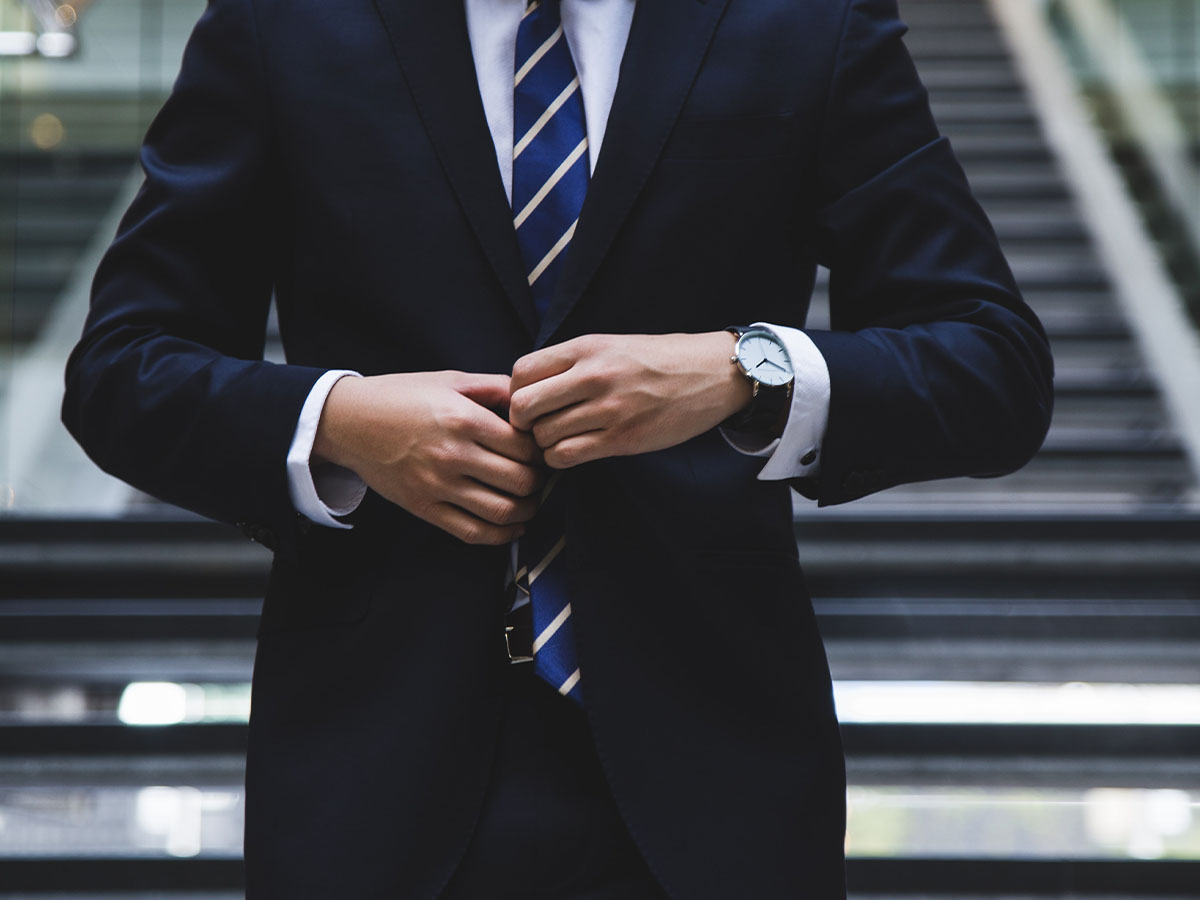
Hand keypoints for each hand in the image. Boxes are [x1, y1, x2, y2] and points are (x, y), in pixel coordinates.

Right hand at [313, 371, 545, 544]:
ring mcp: (437, 485)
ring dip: (527, 511)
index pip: (524, 447)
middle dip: (538, 481)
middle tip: (539, 476)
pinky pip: (472, 532)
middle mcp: (452, 455)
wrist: (349, 421)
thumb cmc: (402, 396)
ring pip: (502, 511)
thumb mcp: (450, 380)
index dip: (541, 451)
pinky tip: (512, 526)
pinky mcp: (424, 507)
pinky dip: (501, 536)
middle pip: (520, 481)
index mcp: (463, 419)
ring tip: (530, 501)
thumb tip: (532, 399)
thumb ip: (495, 387)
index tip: (540, 450)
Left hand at [509, 332, 752, 467]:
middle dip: (523, 422)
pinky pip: (567, 456)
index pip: (521, 372)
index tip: (530, 401)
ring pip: (543, 436)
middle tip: (537, 426)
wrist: (711, 374)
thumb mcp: (611, 345)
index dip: (515, 392)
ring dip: (544, 444)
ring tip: (561, 438)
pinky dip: (561, 459)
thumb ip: (571, 363)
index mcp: (587, 348)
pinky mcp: (623, 439)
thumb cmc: (658, 360)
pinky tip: (574, 451)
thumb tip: (527, 387)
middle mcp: (593, 376)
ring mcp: (608, 409)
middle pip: (523, 406)